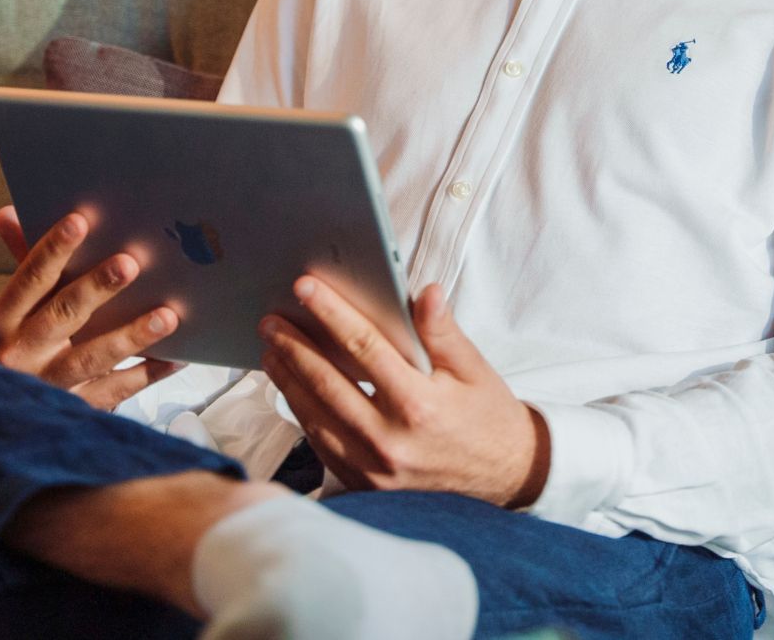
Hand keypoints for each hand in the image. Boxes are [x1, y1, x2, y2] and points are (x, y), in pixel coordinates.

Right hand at [0, 205, 184, 410]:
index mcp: (5, 321)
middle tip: (129, 263)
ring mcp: (49, 387)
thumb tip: (8, 212)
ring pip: (90, 359)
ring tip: (166, 315)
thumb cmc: (37, 338)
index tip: (80, 220)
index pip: (27, 280)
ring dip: (130, 336)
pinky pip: (118, 391)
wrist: (31, 411)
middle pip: (61, 316)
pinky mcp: (78, 411)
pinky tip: (178, 356)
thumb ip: (27, 260)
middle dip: (95, 288)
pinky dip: (149, 373)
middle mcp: (21, 355)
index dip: (51, 250)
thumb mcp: (27, 303)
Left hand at [260, 277, 549, 506]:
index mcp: (420, 405)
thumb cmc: (487, 416)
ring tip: (271, 349)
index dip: (332, 314)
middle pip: (327, 383)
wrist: (503, 476)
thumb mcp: (474, 368)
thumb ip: (442, 331)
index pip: (364, 349)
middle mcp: (391, 440)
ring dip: (288, 379)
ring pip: (316, 416)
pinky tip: (291, 389)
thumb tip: (425, 292)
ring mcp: (373, 469)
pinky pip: (322, 444)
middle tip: (270, 320)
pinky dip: (302, 413)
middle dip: (294, 346)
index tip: (305, 288)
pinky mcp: (364, 485)